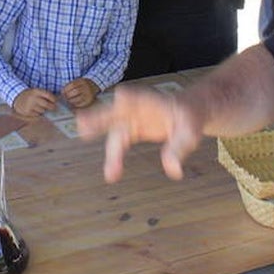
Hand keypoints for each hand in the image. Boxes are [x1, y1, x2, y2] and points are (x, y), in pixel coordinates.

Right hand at [12, 88, 55, 118]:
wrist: (17, 97)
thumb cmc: (31, 95)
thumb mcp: (37, 91)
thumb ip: (45, 95)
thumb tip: (57, 100)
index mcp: (36, 91)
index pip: (49, 96)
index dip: (54, 99)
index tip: (55, 101)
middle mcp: (33, 98)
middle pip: (47, 105)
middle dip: (52, 107)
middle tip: (53, 107)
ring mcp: (30, 105)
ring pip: (43, 111)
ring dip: (44, 110)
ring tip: (42, 108)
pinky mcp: (27, 112)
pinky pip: (37, 115)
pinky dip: (39, 114)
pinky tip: (36, 110)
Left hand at [61, 77, 97, 108]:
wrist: (93, 86)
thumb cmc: (81, 84)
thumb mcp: (77, 81)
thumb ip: (70, 85)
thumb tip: (61, 92)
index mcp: (83, 81)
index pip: (72, 84)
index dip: (65, 89)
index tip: (62, 92)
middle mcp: (87, 87)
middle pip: (76, 91)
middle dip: (68, 95)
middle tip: (64, 97)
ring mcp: (89, 94)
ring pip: (78, 98)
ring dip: (70, 100)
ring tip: (67, 100)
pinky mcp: (89, 101)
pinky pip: (80, 104)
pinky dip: (75, 104)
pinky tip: (72, 103)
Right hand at [77, 86, 202, 182]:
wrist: (186, 113)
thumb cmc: (189, 118)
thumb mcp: (190, 133)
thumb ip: (179, 149)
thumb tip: (173, 171)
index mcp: (151, 102)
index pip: (137, 97)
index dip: (129, 97)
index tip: (120, 97)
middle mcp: (135, 109)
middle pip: (114, 111)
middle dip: (99, 116)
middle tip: (82, 121)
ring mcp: (129, 119)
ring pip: (111, 129)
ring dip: (98, 136)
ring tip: (85, 139)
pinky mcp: (128, 131)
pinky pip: (118, 146)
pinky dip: (114, 160)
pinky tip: (112, 176)